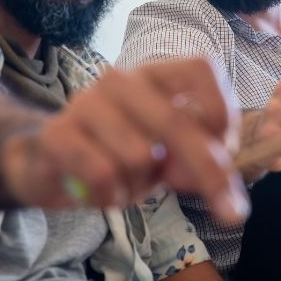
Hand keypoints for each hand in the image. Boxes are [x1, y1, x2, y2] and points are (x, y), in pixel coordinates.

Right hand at [0, 58, 248, 222]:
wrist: (49, 163)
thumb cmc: (120, 152)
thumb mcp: (169, 153)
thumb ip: (198, 157)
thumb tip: (217, 176)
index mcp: (157, 75)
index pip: (202, 68)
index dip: (222, 109)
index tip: (227, 149)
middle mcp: (123, 80)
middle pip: (176, 121)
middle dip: (210, 172)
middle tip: (232, 212)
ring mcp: (86, 102)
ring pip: (140, 155)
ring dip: (141, 184)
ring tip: (126, 181)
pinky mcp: (57, 133)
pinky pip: (102, 175)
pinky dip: (111, 196)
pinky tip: (103, 192)